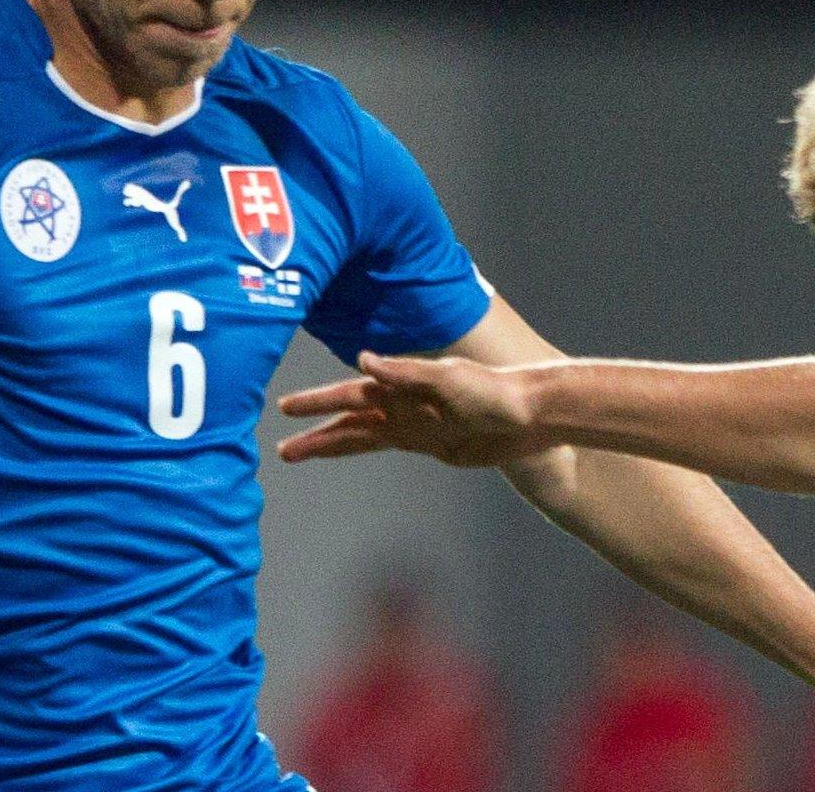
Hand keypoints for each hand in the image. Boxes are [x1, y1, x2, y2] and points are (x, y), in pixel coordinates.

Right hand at [276, 352, 548, 466]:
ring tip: (299, 455)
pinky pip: (385, 448)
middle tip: (283, 449)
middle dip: (316, 433)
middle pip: (349, 422)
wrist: (530, 414)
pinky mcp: (430, 444)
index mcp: (402, 388)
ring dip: (331, 445)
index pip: (350, 397)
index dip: (318, 403)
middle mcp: (402, 406)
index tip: (285, 408)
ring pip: (361, 438)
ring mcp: (414, 426)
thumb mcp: (448, 379)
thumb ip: (405, 372)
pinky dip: (361, 449)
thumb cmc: (494, 390)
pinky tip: (345, 450)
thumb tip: (363, 360)